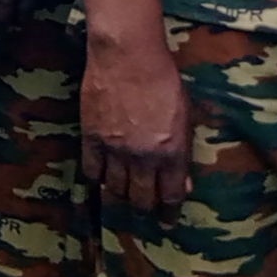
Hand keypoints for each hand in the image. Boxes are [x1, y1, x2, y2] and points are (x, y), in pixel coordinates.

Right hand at [79, 23, 191, 211]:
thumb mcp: (184, 116)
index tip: (167, 220)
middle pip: (142, 198)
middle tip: (144, 211)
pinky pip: (92, 170)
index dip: (168, 212)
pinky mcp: (92, 137)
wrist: (127, 55)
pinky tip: (101, 178)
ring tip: (122, 196)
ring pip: (116, 189)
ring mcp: (115, 149)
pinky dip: (97, 178)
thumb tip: (182, 183)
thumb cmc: (163, 79)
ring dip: (121, 196)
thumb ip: (182, 152)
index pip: (170, 195)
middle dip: (145, 208)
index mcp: (172, 152)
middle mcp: (144, 157)